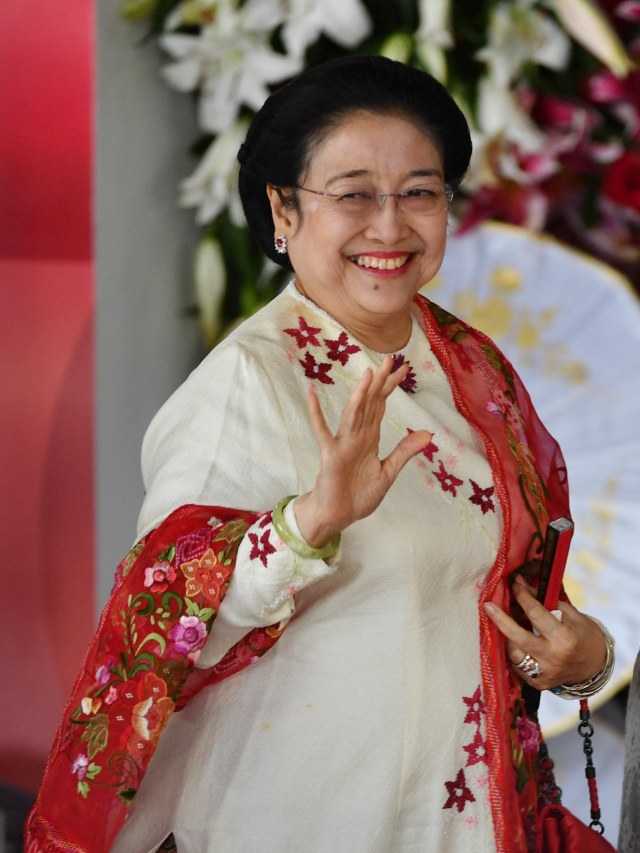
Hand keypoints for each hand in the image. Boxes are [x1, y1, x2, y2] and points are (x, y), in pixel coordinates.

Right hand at [295, 356, 431, 546]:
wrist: (338, 515)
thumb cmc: (358, 494)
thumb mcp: (388, 472)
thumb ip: (404, 451)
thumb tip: (429, 433)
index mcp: (370, 438)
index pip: (382, 406)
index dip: (392, 387)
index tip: (404, 368)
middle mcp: (357, 435)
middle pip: (370, 403)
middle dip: (381, 382)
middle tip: (391, 358)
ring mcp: (342, 443)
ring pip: (353, 413)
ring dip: (360, 394)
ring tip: (369, 374)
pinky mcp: (330, 454)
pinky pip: (323, 431)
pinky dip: (316, 414)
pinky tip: (311, 395)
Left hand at [484, 575, 606, 690]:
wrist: (595, 666)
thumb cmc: (583, 635)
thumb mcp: (571, 615)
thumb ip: (545, 601)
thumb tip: (521, 584)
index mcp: (565, 638)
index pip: (536, 614)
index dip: (523, 596)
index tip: (514, 584)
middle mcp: (553, 657)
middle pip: (518, 637)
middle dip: (500, 620)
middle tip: (487, 605)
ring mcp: (545, 673)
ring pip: (514, 654)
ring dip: (507, 637)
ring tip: (507, 626)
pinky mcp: (539, 684)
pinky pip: (518, 667)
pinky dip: (515, 653)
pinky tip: (515, 643)